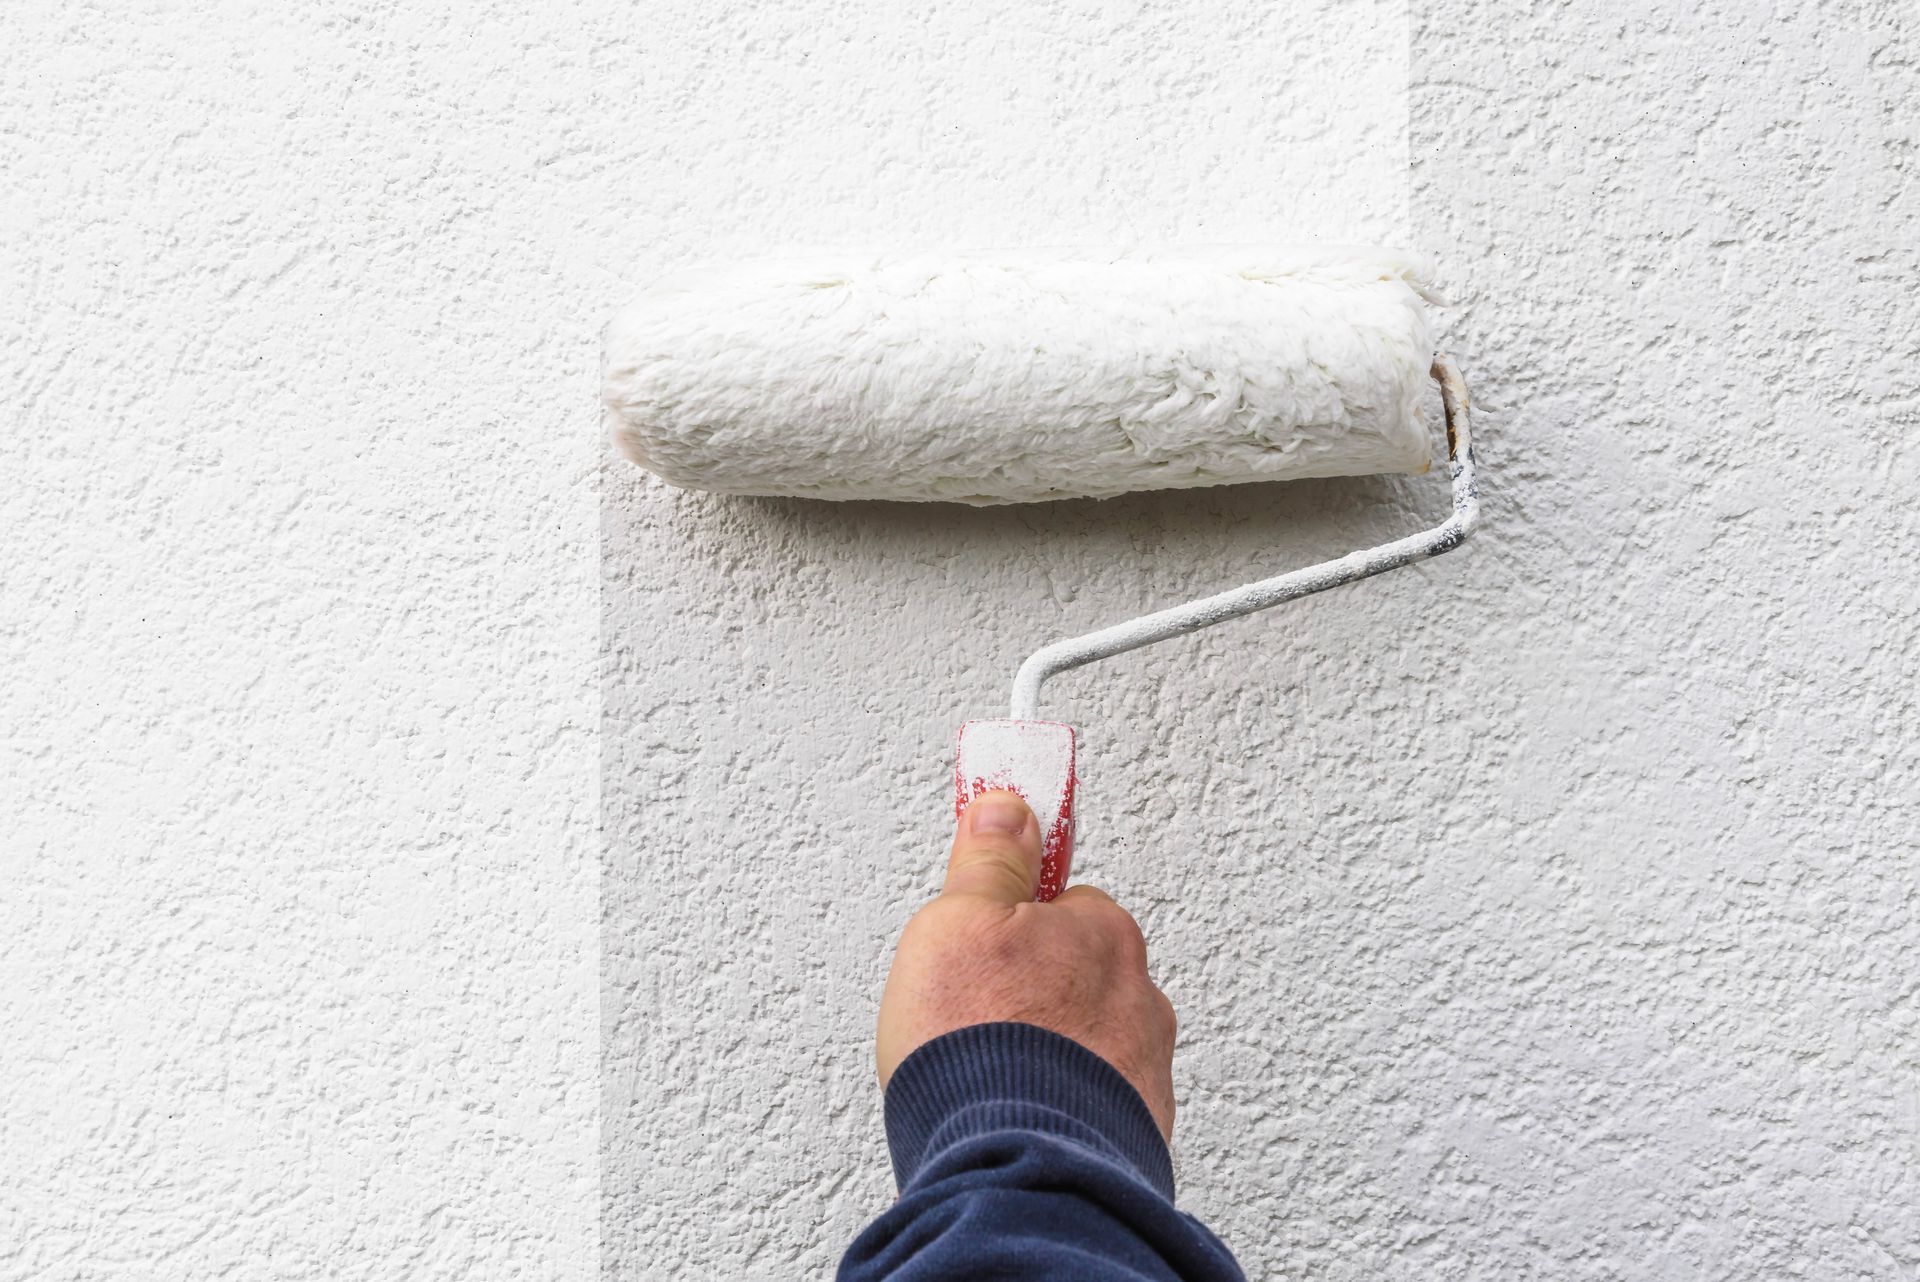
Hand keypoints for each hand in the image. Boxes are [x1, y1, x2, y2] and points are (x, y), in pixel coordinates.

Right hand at [875, 790, 1177, 1136]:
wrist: (1014, 1173)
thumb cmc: (983, 1049)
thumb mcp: (955, 923)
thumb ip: (987, 862)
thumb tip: (1007, 810)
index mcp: (1104, 933)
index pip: (1063, 902)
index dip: (1011, 921)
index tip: (983, 938)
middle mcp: (1139, 999)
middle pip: (1078, 975)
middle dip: (1032, 993)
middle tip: (973, 1018)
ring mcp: (1142, 1072)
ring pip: (1086, 1045)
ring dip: (1048, 1058)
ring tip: (988, 1080)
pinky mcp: (1134, 1137)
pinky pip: (1090, 1107)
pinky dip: (1059, 1111)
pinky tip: (1013, 1120)